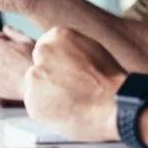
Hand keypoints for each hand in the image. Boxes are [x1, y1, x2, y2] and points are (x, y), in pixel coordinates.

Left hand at [23, 27, 124, 141]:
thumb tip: (62, 57)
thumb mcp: (92, 49)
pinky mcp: (32, 102)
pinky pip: (36, 107)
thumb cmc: (109, 80)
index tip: (68, 74)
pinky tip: (66, 111)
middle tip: (69, 90)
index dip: (58, 65)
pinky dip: (47, 112)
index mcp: (57, 36)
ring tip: (71, 102)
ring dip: (47, 95)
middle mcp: (42, 53)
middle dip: (50, 79)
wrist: (114, 104)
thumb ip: (71, 50)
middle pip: (39, 67)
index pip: (46, 49)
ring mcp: (35, 78)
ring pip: (36, 88)